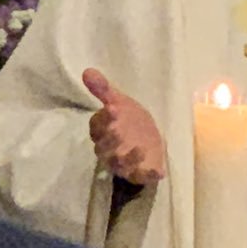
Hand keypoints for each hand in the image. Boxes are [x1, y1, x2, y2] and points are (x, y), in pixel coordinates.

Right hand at [83, 68, 165, 183]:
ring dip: (129, 158)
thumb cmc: (129, 120)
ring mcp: (125, 162)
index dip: (104, 120)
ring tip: (140, 148)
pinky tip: (158, 171)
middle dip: (111, 140)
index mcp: (102, 132)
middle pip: (105, 148)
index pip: (97, 128)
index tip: (113, 108)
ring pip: (120, 164)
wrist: (149, 138)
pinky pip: (141, 177)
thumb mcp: (120, 103)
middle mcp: (109, 150)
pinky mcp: (140, 172)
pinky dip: (149, 175)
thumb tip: (87, 70)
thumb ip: (104, 90)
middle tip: (119, 129)